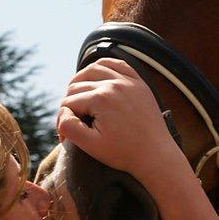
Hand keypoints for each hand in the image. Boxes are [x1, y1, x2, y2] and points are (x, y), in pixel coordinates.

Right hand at [56, 59, 185, 183]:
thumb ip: (68, 126)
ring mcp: (128, 80)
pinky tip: (96, 78)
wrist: (156, 155)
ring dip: (81, 81)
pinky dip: (103, 67)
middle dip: (70, 103)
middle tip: (73, 122)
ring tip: (78, 99)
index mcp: (101, 98)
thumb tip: (62, 112)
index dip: (63, 120)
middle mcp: (114, 83)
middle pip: (77, 85)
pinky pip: (117, 63)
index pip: (68, 102)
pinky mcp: (139, 82)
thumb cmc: (123, 153)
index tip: (66, 137)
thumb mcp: (90, 145)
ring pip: (93, 69)